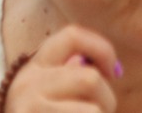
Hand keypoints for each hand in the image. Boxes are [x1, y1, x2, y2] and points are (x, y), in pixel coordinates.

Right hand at [5, 24, 119, 112]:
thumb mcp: (48, 93)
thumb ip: (72, 76)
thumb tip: (110, 70)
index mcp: (34, 67)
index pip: (72, 36)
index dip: (102, 48)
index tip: (113, 72)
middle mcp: (28, 85)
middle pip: (90, 78)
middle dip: (107, 99)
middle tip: (101, 112)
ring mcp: (30, 111)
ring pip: (92, 111)